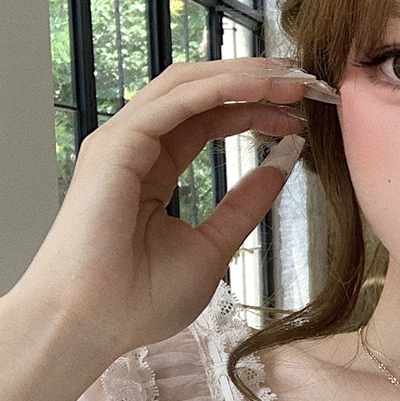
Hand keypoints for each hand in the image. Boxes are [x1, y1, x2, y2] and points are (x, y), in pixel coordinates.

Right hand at [7, 57, 321, 359]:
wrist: (91, 325)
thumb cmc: (139, 300)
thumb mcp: (212, 246)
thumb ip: (244, 205)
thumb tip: (283, 164)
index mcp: (155, 167)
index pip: (210, 118)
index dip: (257, 108)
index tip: (303, 114)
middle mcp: (136, 146)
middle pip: (200, 91)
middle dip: (255, 80)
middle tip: (308, 82)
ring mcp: (122, 142)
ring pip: (187, 85)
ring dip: (243, 75)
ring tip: (292, 77)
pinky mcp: (115, 146)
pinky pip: (174, 102)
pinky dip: (219, 88)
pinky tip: (258, 87)